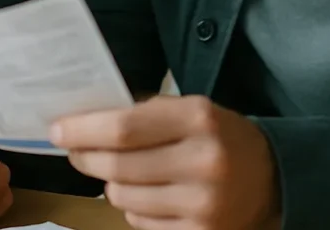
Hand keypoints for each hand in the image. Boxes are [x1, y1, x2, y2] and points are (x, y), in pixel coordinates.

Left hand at [51, 96, 281, 229]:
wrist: (273, 178)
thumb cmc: (217, 135)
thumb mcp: (189, 109)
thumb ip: (141, 113)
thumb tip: (82, 119)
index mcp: (198, 119)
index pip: (124, 127)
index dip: (83, 130)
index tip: (56, 129)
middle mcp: (204, 162)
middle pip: (118, 165)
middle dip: (85, 157)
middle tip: (74, 151)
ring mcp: (204, 205)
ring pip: (123, 196)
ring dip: (109, 183)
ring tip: (119, 171)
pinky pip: (140, 221)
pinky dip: (132, 207)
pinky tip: (147, 194)